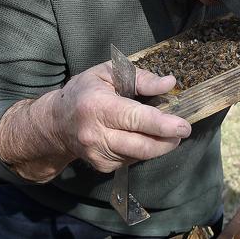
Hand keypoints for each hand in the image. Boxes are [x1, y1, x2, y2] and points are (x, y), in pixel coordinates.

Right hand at [51, 61, 190, 172]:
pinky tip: (142, 136)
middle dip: (167, 141)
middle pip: (141, 145)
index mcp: (97, 106)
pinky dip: (144, 149)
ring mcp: (98, 154)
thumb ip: (141, 78)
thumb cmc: (85, 91)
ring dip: (159, 146)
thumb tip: (169, 83)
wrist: (56, 123)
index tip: (183, 126)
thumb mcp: (109, 73)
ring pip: (139, 155)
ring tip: (166, 131)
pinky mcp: (102, 166)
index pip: (134, 119)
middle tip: (182, 130)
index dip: (161, 125)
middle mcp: (96, 134)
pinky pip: (132, 160)